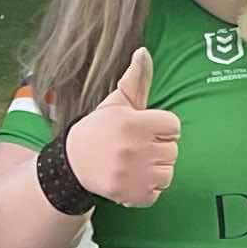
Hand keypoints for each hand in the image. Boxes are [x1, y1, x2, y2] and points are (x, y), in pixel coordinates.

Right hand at [66, 49, 179, 208]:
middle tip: (136, 147)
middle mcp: (134, 149)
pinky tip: (132, 179)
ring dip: (155, 170)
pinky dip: (148, 189)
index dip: (160, 127)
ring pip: (168, 173)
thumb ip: (136, 79)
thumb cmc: (99, 129)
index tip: (143, 130)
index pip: (173, 126)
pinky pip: (157, 193)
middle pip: (173, 151)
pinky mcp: (132, 195)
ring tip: (135, 163)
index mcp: (133, 123)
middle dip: (158, 148)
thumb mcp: (116, 102)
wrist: (72, 163)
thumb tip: (143, 52)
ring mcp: (133, 174)